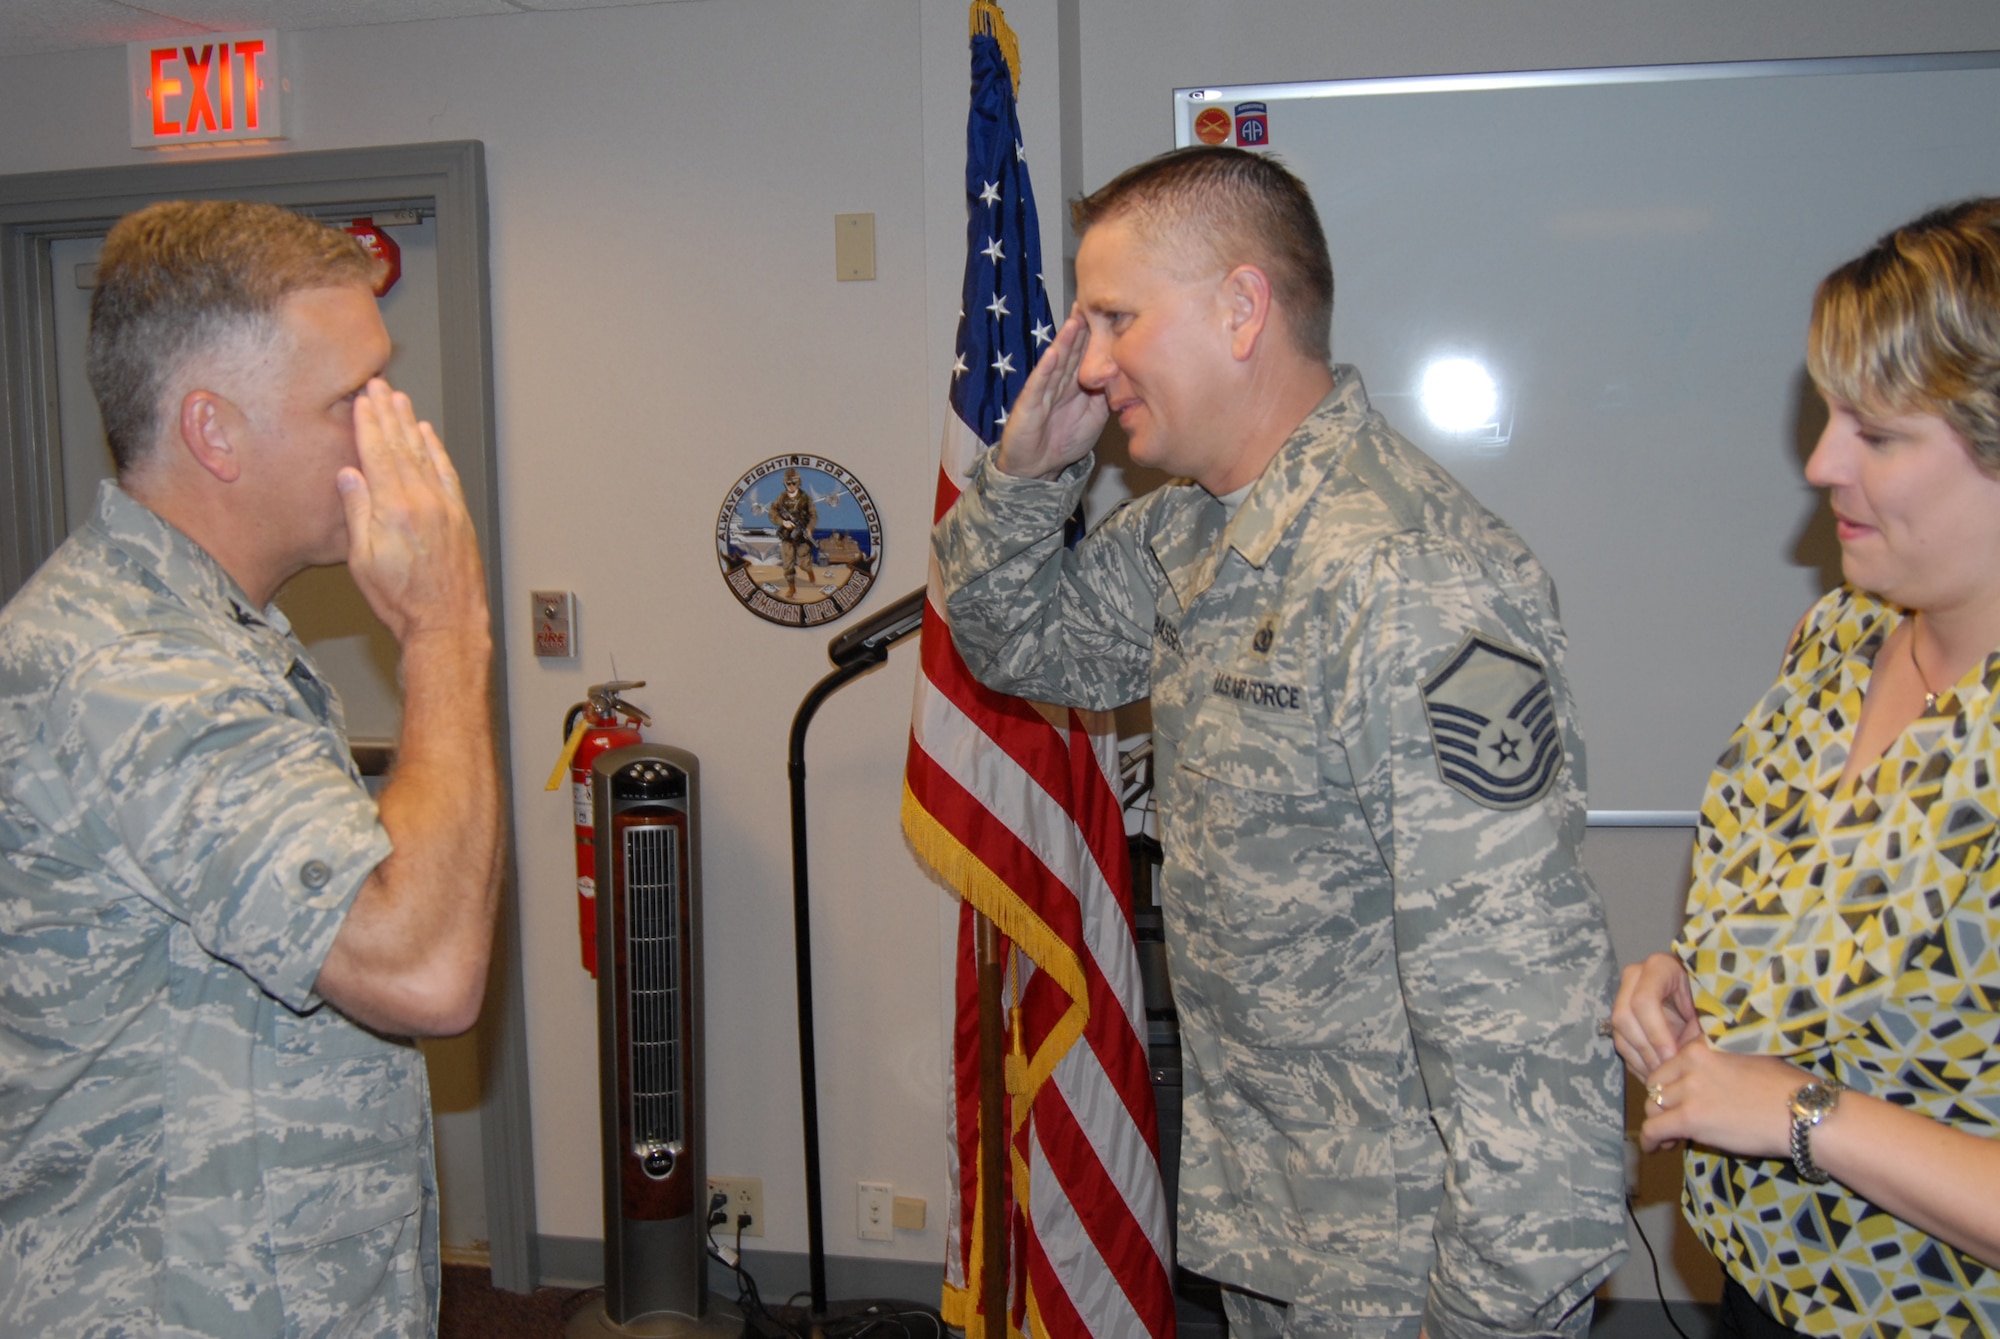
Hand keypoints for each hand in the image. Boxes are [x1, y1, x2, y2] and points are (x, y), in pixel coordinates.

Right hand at [337, 379, 487, 645]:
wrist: (447, 623)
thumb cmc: (402, 601)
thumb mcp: (362, 561)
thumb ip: (356, 513)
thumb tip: (348, 475)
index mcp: (394, 509)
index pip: (377, 453)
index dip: (368, 423)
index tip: (362, 400)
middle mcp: (423, 501)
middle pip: (401, 446)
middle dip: (388, 413)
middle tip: (380, 385)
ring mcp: (445, 507)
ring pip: (425, 455)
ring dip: (411, 424)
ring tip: (401, 400)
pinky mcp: (460, 517)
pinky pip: (447, 473)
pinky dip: (437, 451)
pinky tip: (429, 436)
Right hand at [994, 307, 1108, 478]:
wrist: (1038, 467)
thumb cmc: (1065, 440)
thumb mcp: (1096, 416)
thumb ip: (1108, 396)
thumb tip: (1127, 377)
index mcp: (1075, 383)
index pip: (1088, 353)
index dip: (1097, 334)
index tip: (1112, 312)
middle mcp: (1059, 381)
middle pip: (1073, 350)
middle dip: (1082, 327)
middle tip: (1093, 301)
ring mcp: (1042, 390)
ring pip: (1057, 362)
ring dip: (1066, 341)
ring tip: (1076, 319)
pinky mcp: (1028, 404)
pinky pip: (1038, 384)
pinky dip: (1046, 369)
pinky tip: (1054, 353)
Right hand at [1611, 952, 1703, 1079]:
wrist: (1710, 992)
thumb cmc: (1715, 999)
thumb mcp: (1711, 1011)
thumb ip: (1697, 1030)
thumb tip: (1680, 1059)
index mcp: (1659, 967)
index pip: (1644, 1001)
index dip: (1656, 1033)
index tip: (1673, 1057)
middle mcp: (1635, 976)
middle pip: (1624, 1016)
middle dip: (1646, 1049)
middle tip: (1666, 1071)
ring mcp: (1625, 993)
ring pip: (1619, 1032)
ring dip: (1640, 1058)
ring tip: (1663, 1076)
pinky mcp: (1624, 1013)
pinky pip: (1621, 1041)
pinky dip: (1637, 1061)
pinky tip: (1656, 1073)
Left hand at [1637, 1039, 1806, 1157]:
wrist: (1801, 1113)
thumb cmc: (1785, 1088)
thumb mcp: (1745, 1059)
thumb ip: (1716, 1063)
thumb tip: (1702, 1079)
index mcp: (1703, 1046)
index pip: (1670, 1063)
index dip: (1671, 1084)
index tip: (1677, 1098)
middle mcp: (1691, 1061)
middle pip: (1657, 1083)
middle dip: (1660, 1103)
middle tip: (1671, 1120)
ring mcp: (1690, 1089)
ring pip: (1654, 1106)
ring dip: (1658, 1123)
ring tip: (1669, 1138)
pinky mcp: (1690, 1117)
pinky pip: (1654, 1128)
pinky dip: (1650, 1140)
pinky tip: (1655, 1148)